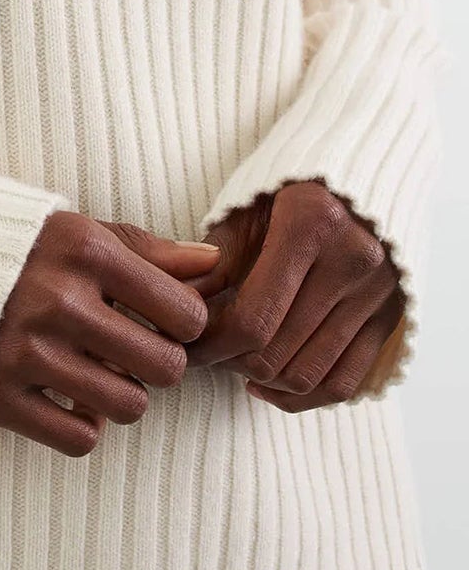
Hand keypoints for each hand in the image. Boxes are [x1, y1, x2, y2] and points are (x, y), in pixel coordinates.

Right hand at [0, 210, 217, 456]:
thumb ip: (145, 250)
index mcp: (82, 248)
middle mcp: (57, 299)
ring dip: (120, 395)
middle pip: (165, 367)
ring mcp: (24, 352)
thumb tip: (213, 263)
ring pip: (129, 407)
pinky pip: (80, 440)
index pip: (185, 312)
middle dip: (157, 365)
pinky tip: (63, 397)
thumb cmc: (8, 248)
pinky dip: (80, 426)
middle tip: (131, 351)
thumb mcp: (73, 231)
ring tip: (94, 371)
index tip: (162, 321)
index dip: (185, 324)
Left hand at [179, 180, 405, 409]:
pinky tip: (266, 385)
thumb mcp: (246, 206)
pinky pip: (344, 383)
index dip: (210, 343)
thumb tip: (179, 309)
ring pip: (307, 375)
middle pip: (276, 352)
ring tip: (233, 363)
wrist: (357, 173)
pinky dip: (301, 396)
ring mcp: (378, 292)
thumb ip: (214, 259)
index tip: (185, 342)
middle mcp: (353, 259)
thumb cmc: (288, 188)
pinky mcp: (391, 316)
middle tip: (204, 354)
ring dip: (261, 381)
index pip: (253, 317)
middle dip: (228, 362)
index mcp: (312, 223)